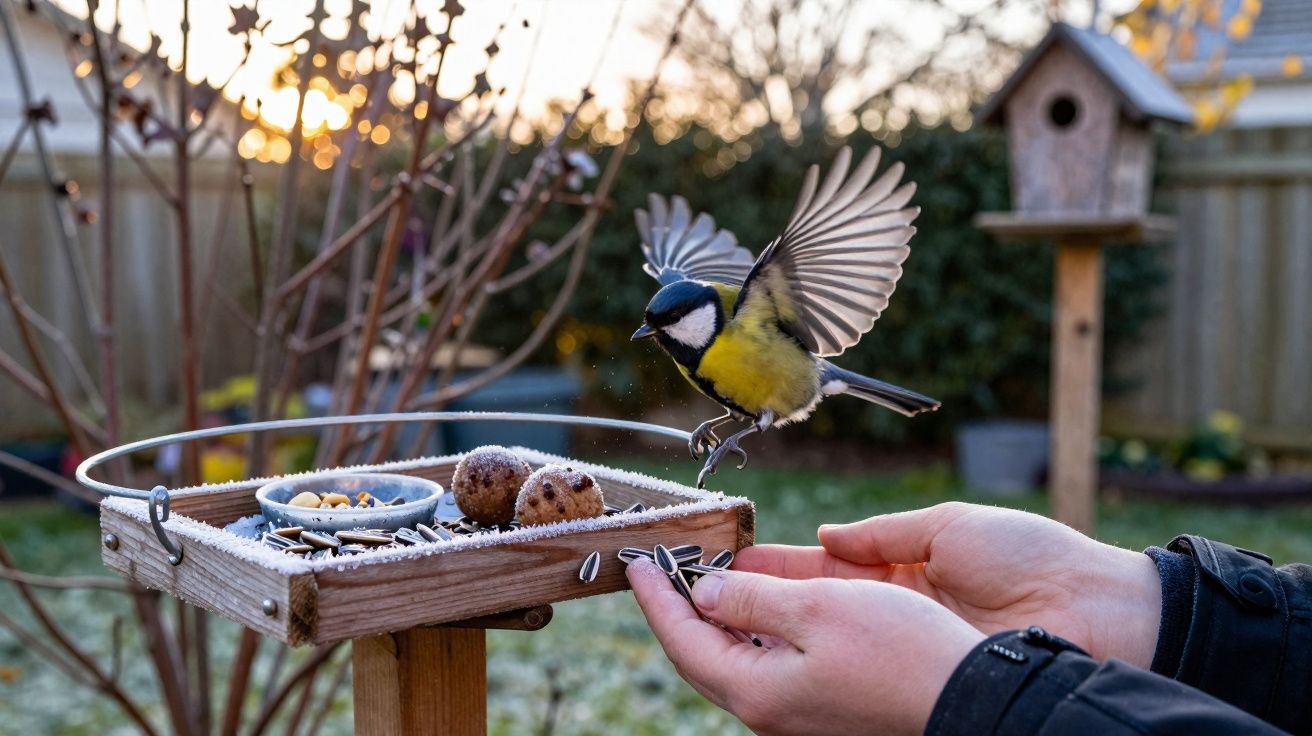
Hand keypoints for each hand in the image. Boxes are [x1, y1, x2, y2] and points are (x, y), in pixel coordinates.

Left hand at [626, 557, 984, 735]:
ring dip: (719, 616)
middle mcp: (769, 712)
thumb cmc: (901, 654)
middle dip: (680, 608)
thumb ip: (752, 600)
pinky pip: (768, 666)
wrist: (973, 700)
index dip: (657, 599)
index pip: (683, 641)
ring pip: (736, 660)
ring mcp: (796, 715)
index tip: (638, 566)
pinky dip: (754, 630)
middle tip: (663, 567)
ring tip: (708, 573)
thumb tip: (704, 593)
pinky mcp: (822, 709)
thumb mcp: (818, 608)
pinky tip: (761, 605)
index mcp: (758, 691)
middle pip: (703, 656)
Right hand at [736, 502, 1160, 666]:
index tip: (724, 553)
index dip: (770, 563)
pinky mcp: (911, 676)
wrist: (1097, 611)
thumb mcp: (948, 528)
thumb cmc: (1033, 559)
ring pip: (812, 642)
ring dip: (759, 628)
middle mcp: (890, 612)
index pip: (819, 569)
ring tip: (703, 614)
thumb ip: (882, 535)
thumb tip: (823, 539)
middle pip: (803, 609)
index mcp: (900, 568)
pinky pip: (843, 670)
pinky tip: (756, 653)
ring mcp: (897, 647)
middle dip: (748, 596)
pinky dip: (796, 663)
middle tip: (693, 584)